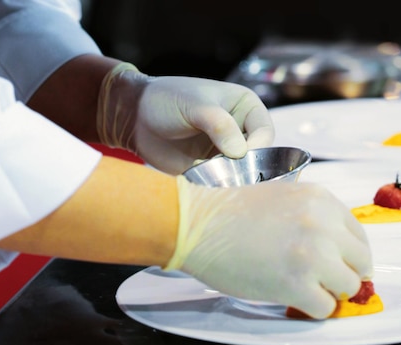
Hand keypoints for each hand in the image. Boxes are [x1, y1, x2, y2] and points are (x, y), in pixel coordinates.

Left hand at [96, 63, 274, 173]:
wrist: (135, 117)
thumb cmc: (166, 100)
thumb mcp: (194, 105)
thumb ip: (219, 124)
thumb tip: (241, 153)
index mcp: (245, 107)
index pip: (265, 131)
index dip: (257, 146)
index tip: (238, 155)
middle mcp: (240, 130)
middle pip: (259, 156)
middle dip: (245, 167)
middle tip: (225, 172)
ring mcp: (226, 152)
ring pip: (242, 173)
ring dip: (230, 179)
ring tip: (210, 177)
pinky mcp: (211, 170)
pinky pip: (223, 183)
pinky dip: (217, 187)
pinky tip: (203, 184)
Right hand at [167, 176, 373, 318]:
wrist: (198, 224)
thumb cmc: (230, 213)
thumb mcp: (283, 197)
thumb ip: (314, 217)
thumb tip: (337, 249)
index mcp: (321, 200)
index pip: (359, 235)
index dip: (349, 254)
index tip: (340, 264)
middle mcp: (323, 224)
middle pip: (361, 262)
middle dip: (344, 273)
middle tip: (325, 280)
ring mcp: (313, 255)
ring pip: (348, 286)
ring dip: (329, 291)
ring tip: (305, 286)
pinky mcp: (297, 284)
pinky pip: (325, 308)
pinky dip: (311, 307)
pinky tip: (292, 296)